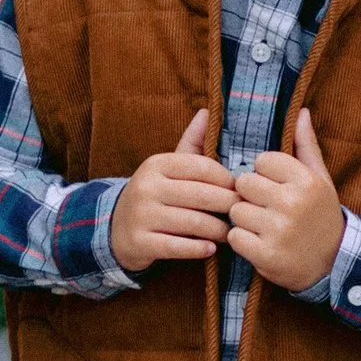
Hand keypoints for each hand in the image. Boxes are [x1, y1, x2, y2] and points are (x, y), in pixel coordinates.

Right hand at [110, 108, 236, 274]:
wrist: (115, 228)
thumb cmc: (155, 195)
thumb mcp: (168, 167)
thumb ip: (191, 143)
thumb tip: (207, 111)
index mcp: (157, 164)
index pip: (203, 167)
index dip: (228, 179)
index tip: (242, 189)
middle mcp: (147, 187)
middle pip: (202, 196)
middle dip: (228, 205)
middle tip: (245, 213)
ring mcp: (142, 215)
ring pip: (194, 223)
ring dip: (218, 230)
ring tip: (230, 233)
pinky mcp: (140, 242)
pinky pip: (178, 247)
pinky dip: (199, 249)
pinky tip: (211, 248)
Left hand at [228, 108, 344, 292]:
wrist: (332, 263)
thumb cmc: (321, 216)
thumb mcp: (320, 180)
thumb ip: (306, 146)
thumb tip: (300, 112)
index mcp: (305, 180)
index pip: (262, 161)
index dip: (264, 174)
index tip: (276, 186)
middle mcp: (292, 202)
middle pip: (243, 184)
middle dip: (250, 196)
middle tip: (266, 208)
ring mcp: (279, 230)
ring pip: (236, 211)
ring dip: (245, 220)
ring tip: (264, 226)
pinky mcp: (266, 254)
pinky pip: (234, 237)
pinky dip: (242, 241)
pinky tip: (260, 242)